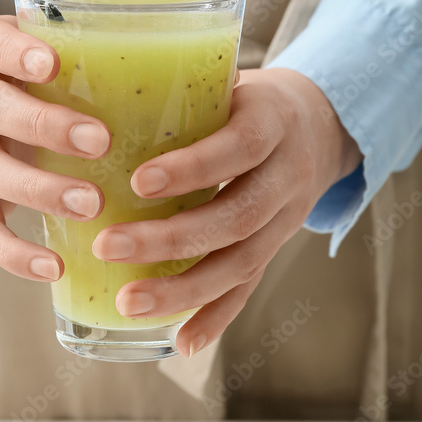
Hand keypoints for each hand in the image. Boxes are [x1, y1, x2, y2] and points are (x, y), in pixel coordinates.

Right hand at [0, 15, 109, 279]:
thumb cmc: (47, 81)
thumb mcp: (62, 57)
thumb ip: (102, 59)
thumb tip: (202, 68)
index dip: (15, 52)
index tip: (54, 64)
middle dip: (43, 125)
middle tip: (99, 141)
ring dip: (37, 189)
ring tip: (91, 204)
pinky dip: (13, 252)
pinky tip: (54, 266)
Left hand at [91, 68, 361, 356]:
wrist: (318, 125)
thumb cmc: (247, 99)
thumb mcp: (229, 80)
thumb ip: (182, 89)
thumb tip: (103, 87)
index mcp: (272, 124)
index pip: (237, 148)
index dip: (192, 168)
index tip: (138, 181)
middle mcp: (286, 176)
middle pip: (235, 217)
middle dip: (169, 239)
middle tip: (107, 246)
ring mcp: (286, 220)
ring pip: (240, 263)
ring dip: (183, 290)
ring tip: (127, 302)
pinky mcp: (276, 248)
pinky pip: (249, 288)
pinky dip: (216, 317)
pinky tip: (181, 342)